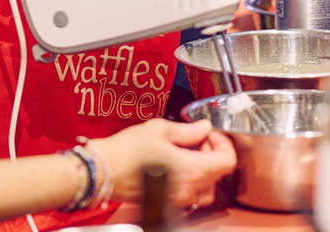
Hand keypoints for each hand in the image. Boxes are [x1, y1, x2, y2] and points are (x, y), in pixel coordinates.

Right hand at [92, 119, 235, 208]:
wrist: (103, 171)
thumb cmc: (126, 151)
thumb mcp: (159, 129)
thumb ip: (187, 130)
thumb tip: (202, 128)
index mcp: (191, 169)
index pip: (227, 160)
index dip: (223, 143)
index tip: (210, 133)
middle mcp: (188, 189)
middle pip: (218, 173)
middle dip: (210, 152)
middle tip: (194, 138)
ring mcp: (178, 199)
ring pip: (207, 186)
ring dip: (202, 167)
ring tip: (184, 152)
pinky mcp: (168, 202)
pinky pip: (191, 193)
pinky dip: (190, 179)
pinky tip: (174, 164)